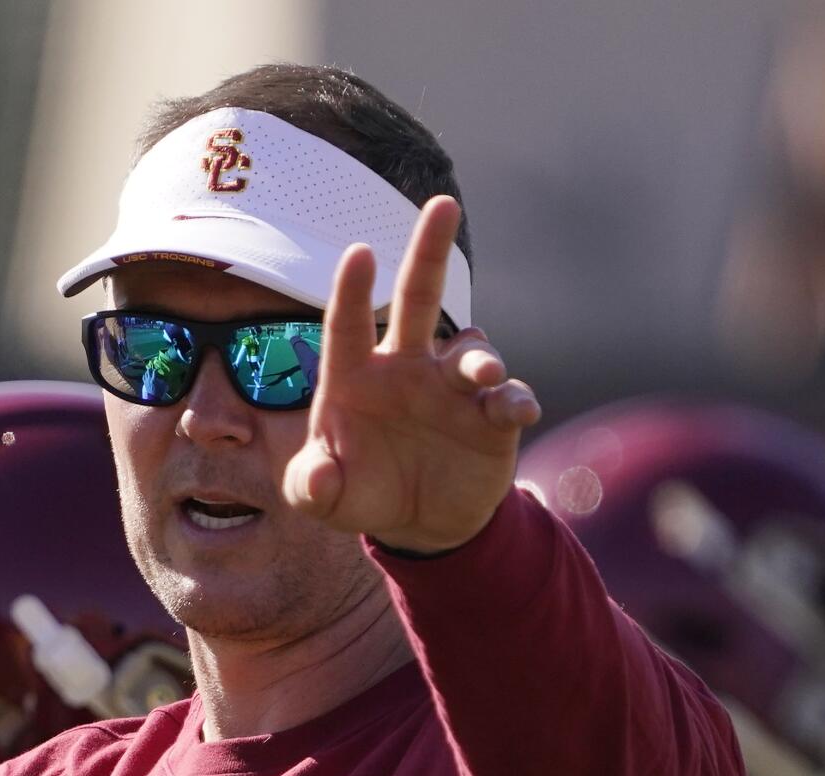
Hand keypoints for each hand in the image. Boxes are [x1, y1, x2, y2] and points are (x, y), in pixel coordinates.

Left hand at [283, 196, 540, 553]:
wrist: (415, 522)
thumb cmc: (358, 492)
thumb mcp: (321, 499)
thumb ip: (310, 487)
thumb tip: (318, 477)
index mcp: (354, 376)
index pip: (347, 324)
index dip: (353, 290)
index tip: (359, 252)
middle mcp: (405, 367)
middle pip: (418, 297)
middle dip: (429, 250)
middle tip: (442, 204)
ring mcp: (451, 388)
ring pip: (471, 349)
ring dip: (479, 356)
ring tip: (483, 372)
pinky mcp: (491, 418)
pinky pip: (509, 399)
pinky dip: (515, 401)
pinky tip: (515, 411)